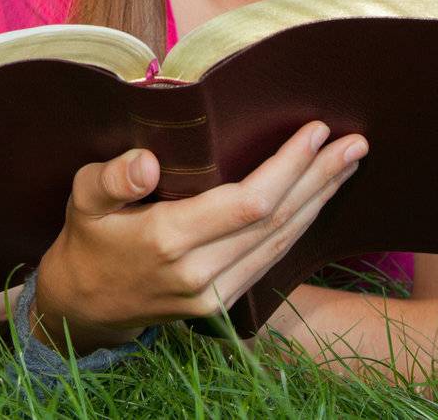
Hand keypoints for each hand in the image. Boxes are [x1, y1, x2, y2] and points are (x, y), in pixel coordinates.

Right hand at [31, 120, 365, 353]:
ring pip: (281, 243)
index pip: (247, 203)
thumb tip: (146, 162)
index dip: (288, 168)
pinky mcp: (222, 304)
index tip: (314, 131)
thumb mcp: (83, 198)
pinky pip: (271, 260)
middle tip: (354, 142)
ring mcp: (214, 295)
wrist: (83, 305)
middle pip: (276, 221)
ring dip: (319, 201)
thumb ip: (112, 178)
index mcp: (167, 241)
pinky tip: (317, 201)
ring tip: (348, 164)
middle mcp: (199, 274)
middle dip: (319, 178)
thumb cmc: (86, 237)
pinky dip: (299, 226)